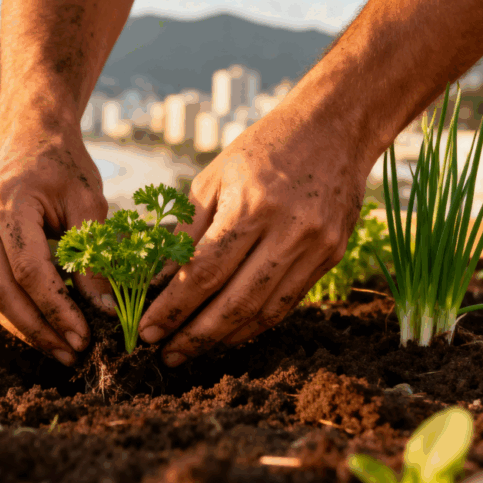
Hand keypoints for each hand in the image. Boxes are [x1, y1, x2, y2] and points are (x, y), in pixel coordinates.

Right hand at [0, 115, 113, 365]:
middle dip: (37, 329)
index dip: (56, 309)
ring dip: (25, 329)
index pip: (29, 270)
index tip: (85, 337)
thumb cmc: (63, 165)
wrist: (28, 136)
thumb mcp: (88, 203)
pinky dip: (15, 312)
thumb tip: (103, 312)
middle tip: (72, 354)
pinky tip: (43, 329)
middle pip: (0, 291)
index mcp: (5, 203)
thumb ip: (93, 256)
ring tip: (60, 350)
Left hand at [138, 102, 376, 366]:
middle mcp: (287, 231)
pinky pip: (288, 303)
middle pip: (235, 302)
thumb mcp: (213, 178)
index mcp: (250, 206)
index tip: (147, 331)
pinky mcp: (332, 256)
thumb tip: (158, 282)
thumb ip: (187, 232)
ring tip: (192, 351)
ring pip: (265, 311)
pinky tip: (230, 333)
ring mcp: (315, 246)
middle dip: (195, 336)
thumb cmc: (262, 148)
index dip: (173, 308)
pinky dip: (256, 323)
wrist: (335, 127)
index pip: (204, 273)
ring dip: (225, 338)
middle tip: (165, 355)